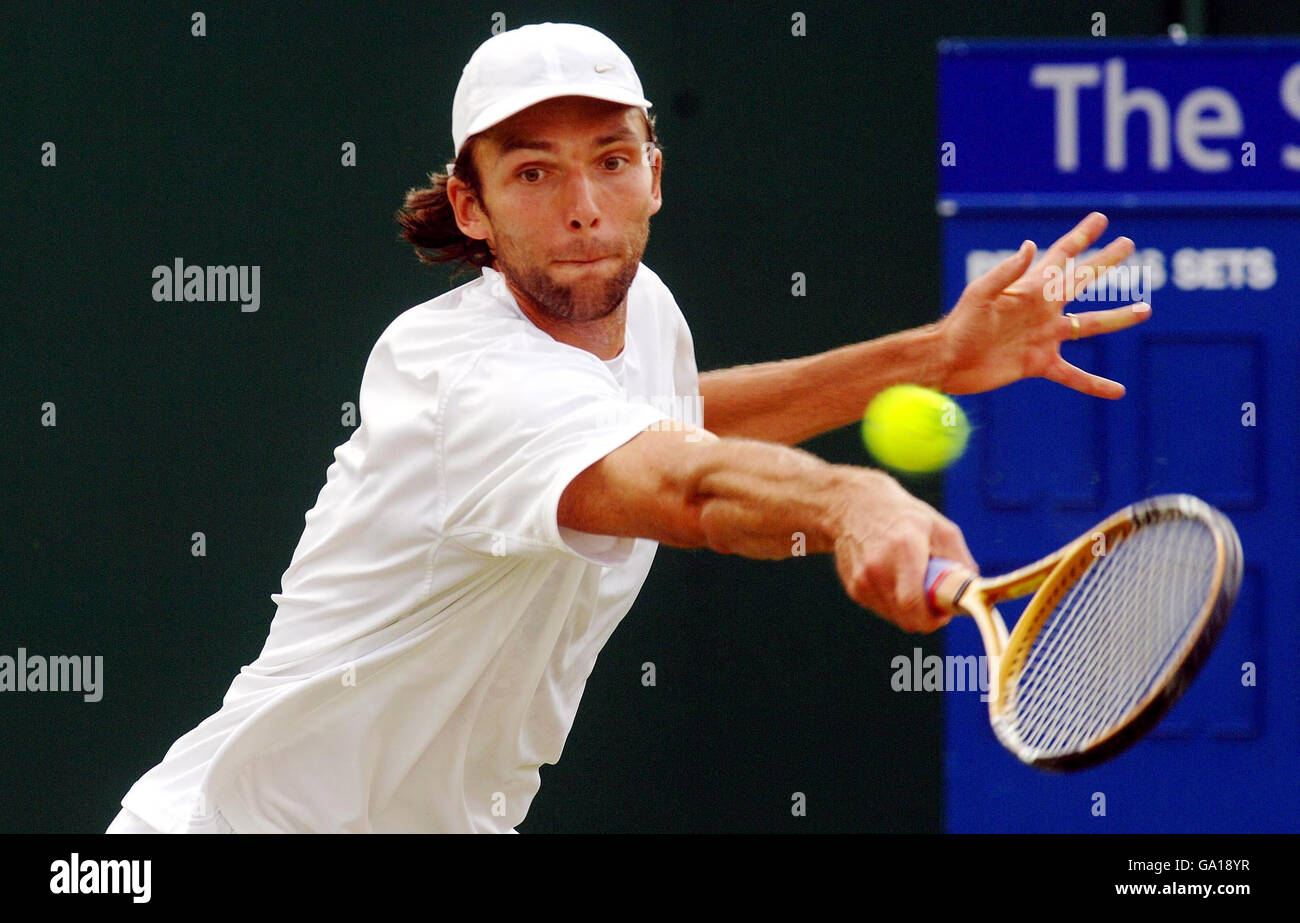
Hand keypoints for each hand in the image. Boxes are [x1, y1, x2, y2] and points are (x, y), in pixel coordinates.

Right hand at [831, 469, 977, 632]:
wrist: (855, 505)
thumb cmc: (904, 516)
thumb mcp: (941, 529)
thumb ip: (960, 562)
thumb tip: (973, 591)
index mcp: (904, 550)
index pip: (914, 604)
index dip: (934, 619)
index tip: (944, 613)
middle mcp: (878, 568)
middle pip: (907, 618)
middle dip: (925, 617)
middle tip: (934, 598)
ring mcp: (862, 580)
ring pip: (895, 617)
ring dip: (909, 609)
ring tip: (911, 581)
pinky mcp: (853, 588)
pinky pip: (881, 609)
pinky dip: (893, 602)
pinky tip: (893, 578)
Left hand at [938, 212, 1150, 398]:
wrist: (948, 362)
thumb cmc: (959, 325)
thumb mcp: (980, 295)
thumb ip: (1006, 273)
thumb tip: (1031, 246)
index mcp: (1030, 289)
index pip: (1061, 257)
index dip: (1081, 237)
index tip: (1100, 219)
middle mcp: (1042, 310)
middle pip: (1081, 282)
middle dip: (1104, 262)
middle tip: (1128, 244)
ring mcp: (1044, 337)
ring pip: (1089, 325)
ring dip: (1117, 319)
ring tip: (1145, 309)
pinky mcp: (1039, 364)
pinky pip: (1074, 375)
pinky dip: (1095, 384)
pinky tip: (1118, 391)